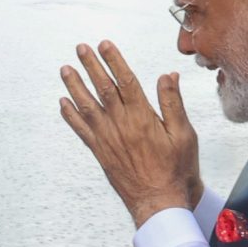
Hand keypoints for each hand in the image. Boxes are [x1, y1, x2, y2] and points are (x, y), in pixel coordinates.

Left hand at [56, 44, 201, 224]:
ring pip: (87, 106)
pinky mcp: (100, 152)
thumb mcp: (183, 134)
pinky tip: (63, 102)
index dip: (114, 61)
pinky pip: (81, 130)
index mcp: (143, 117)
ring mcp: (107, 139)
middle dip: (91, 66)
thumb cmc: (176, 169)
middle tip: (81, 48)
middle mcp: (121, 125)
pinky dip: (70, 115)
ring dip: (75, 86)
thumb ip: (173, 102)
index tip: (104, 44)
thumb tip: (167, 75)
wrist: (159, 202)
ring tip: (65, 69)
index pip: (125, 81)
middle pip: (103, 89)